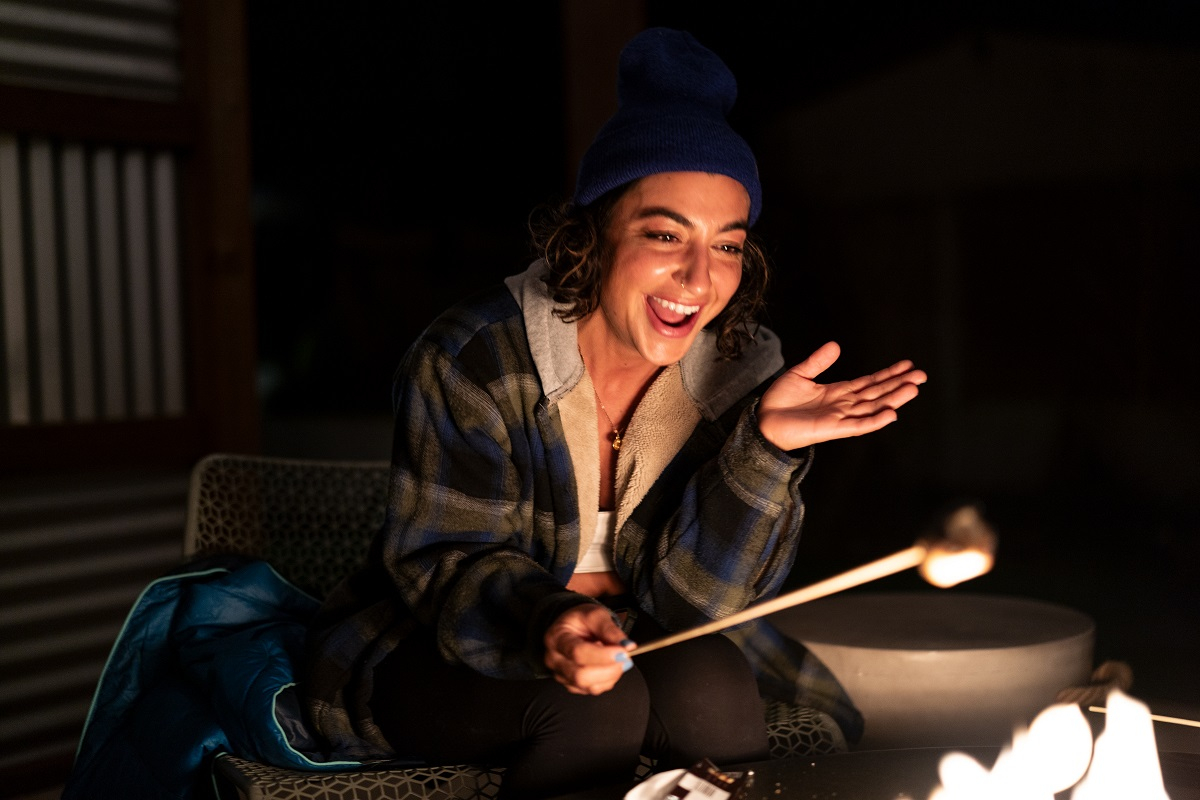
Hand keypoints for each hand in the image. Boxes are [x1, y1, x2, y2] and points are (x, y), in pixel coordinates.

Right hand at [543, 604, 634, 694]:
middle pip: (581, 675)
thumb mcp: (595, 614)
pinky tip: (611, 667)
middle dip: (608, 669)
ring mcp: (561, 675)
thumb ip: (610, 629)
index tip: (622, 651)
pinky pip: (592, 690)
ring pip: (588, 686)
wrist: (572, 628)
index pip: (578, 652)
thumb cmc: (581, 620)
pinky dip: (607, 681)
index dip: (602, 655)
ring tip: (620, 660)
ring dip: (610, 675)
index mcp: (556, 638)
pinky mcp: (571, 685)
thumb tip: (627, 645)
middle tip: (625, 658)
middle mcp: (555, 659)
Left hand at [757, 341, 926, 451]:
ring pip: (872, 408)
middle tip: (922, 375)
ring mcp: (839, 418)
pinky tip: (890, 414)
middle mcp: (843, 406)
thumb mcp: (800, 375)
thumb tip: (836, 345)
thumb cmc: (779, 402)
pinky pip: (857, 426)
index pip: (869, 382)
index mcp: (838, 393)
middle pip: (877, 394)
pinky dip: (874, 421)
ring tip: (913, 389)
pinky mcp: (831, 429)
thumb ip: (818, 362)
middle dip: (899, 384)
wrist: (763, 421)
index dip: (888, 374)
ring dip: (893, 399)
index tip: (908, 365)